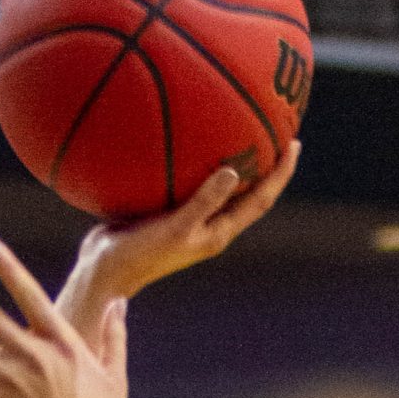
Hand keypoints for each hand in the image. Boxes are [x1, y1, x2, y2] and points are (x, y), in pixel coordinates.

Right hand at [63, 143, 301, 314]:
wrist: (104, 271)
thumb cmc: (139, 256)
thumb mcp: (174, 228)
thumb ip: (203, 201)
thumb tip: (232, 172)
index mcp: (218, 232)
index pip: (260, 200)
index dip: (280, 174)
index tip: (294, 144)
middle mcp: (209, 225)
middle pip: (249, 191)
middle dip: (267, 164)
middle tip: (279, 129)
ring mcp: (189, 219)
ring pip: (221, 186)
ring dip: (235, 160)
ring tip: (240, 126)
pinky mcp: (167, 211)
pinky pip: (190, 181)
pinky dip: (196, 160)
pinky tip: (187, 135)